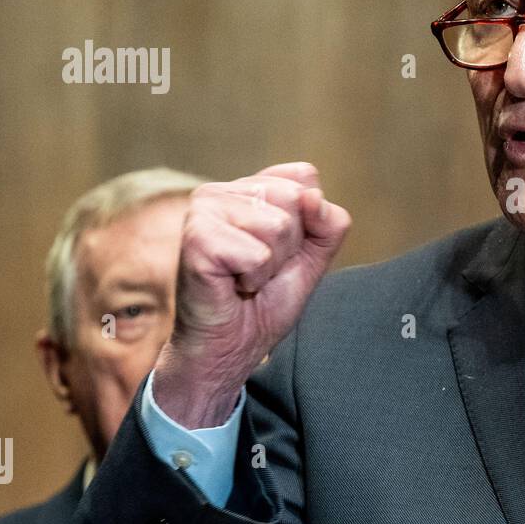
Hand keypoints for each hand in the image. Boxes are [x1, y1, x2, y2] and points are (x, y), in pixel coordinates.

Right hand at [153, 162, 350, 427]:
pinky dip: (254, 278)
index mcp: (247, 187)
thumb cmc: (265, 301)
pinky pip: (258, 253)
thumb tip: (313, 197)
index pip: (304, 177)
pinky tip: (231, 286)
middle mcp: (221, 190)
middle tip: (259, 269)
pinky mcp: (196, 237)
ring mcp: (204, 210)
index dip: (307, 222)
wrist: (230, 346)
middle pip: (294, 199)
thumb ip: (328, 224)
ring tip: (244, 278)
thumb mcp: (312, 257)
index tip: (280, 251)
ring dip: (270, 265)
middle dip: (289, 246)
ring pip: (278, 225)